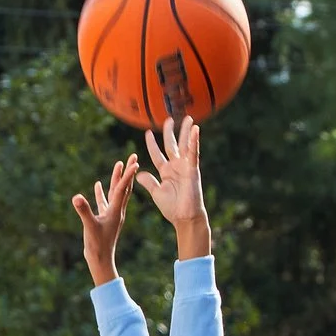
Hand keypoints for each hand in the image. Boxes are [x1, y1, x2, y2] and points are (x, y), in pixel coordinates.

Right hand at [71, 154, 141, 285]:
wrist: (100, 260)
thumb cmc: (97, 245)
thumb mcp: (89, 226)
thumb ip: (84, 211)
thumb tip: (76, 197)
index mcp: (116, 210)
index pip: (122, 189)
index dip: (127, 175)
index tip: (134, 161)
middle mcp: (116, 210)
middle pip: (124, 187)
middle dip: (128, 172)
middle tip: (133, 156)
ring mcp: (110, 214)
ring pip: (115, 192)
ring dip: (117, 179)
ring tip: (118, 164)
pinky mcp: (103, 219)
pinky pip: (104, 202)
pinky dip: (102, 193)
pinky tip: (98, 185)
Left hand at [135, 117, 209, 258]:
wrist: (184, 217)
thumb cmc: (172, 208)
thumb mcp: (156, 192)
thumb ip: (148, 182)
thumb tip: (140, 173)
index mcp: (166, 172)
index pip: (157, 154)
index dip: (152, 144)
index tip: (147, 133)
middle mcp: (176, 167)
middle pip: (172, 145)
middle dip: (170, 132)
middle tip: (169, 119)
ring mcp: (185, 167)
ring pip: (185, 145)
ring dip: (186, 132)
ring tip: (188, 119)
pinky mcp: (192, 169)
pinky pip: (193, 152)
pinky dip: (195, 141)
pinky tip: (196, 129)